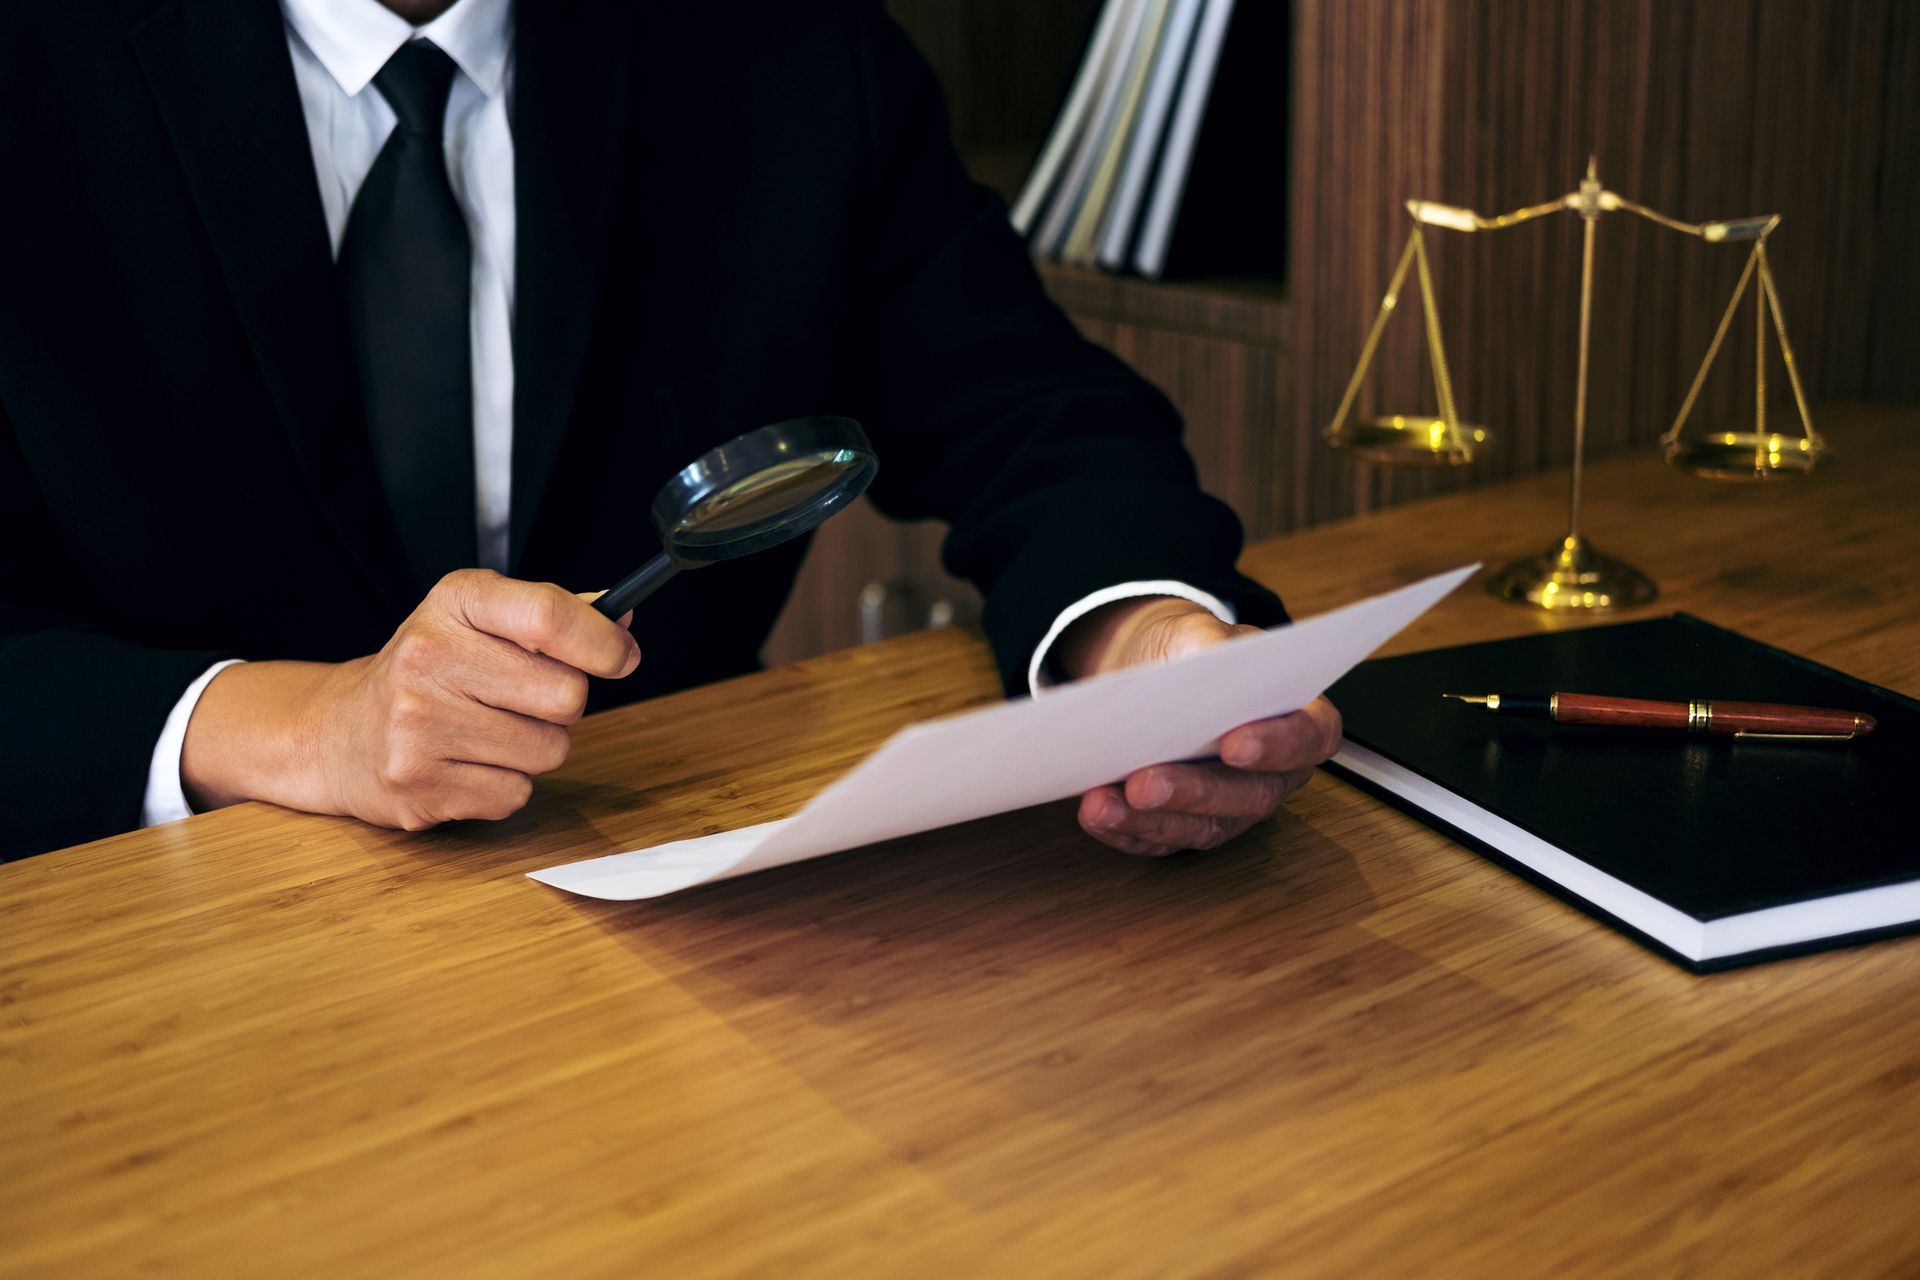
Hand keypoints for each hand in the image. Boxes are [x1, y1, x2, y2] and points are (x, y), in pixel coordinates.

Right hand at [181, 570, 639, 829]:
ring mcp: (418, 727)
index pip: (550, 615)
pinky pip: (517, 794)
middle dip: (561, 704)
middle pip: (566, 695)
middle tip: (520, 699)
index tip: (621, 656)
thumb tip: (623, 624)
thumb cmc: (428, 672)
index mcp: (453, 603)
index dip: (603, 642)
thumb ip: (552, 618)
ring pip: (548, 751)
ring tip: (484, 731)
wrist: (338, 733)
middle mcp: (428, 658)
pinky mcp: (420, 788)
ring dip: (533, 748)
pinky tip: (465, 764)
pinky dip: (504, 785)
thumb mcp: (477, 620)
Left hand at [1054, 596, 1342, 856]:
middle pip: (1249, 796)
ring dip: (1150, 820)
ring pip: (1202, 828)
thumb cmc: (1190, 653)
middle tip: (1145, 783)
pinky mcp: (1186, 826)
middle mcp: (1271, 773)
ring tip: (1102, 804)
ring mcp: (1230, 808)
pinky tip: (1096, 814)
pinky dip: (1126, 831)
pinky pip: (1161, 839)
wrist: (1151, 674)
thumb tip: (1203, 661)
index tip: (1233, 744)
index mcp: (1297, 718)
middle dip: (1194, 792)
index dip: (1277, 747)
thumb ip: (1209, 644)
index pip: (1308, 738)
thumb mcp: (1200, 633)